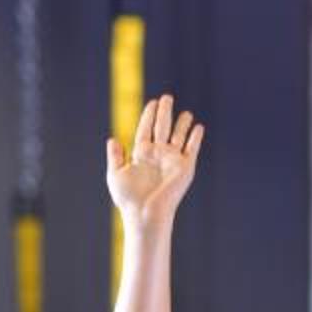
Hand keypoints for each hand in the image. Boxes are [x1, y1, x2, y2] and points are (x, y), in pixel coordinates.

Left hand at [106, 94, 204, 228]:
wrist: (146, 213)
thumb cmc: (129, 198)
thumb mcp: (115, 174)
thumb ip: (115, 156)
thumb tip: (113, 139)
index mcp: (142, 154)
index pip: (146, 129)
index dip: (149, 115)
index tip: (153, 102)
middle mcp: (158, 155)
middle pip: (162, 128)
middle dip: (165, 113)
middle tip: (167, 97)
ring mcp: (172, 160)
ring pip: (178, 136)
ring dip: (182, 124)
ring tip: (186, 112)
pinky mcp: (185, 168)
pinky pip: (192, 149)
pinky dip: (196, 138)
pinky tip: (199, 127)